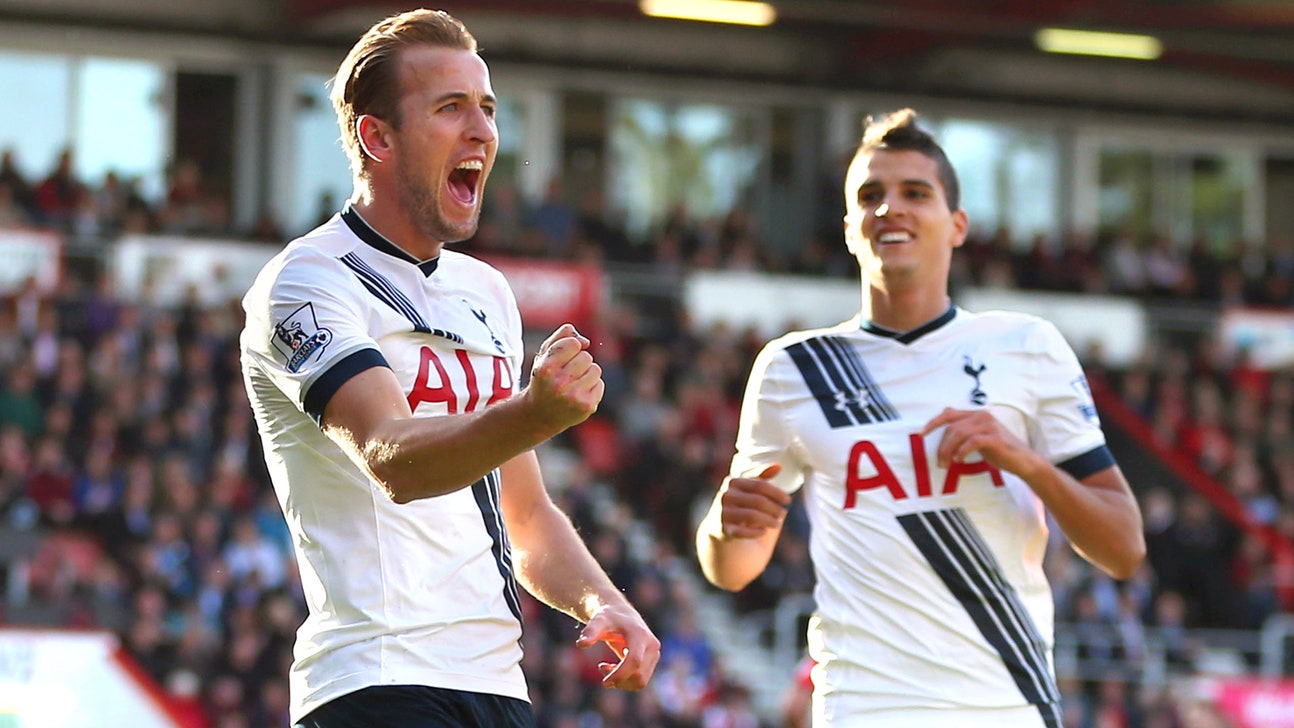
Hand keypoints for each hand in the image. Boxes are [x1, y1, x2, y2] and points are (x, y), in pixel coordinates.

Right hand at [525, 323, 603, 431]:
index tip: (563, 358)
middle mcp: (559, 384)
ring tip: (573, 384)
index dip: (571, 348)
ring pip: (595, 369)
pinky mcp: (587, 406)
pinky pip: (600, 384)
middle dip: (579, 362)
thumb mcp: (545, 355)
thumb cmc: (545, 378)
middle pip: (586, 356)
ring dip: (587, 374)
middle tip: (567, 374)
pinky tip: (579, 394)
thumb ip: (562, 337)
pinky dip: (592, 387)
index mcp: (546, 368)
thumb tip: (585, 341)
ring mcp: (574, 396)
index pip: (573, 343)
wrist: (541, 415)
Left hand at [575, 604, 660, 690]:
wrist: (619, 613)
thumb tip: (581, 643)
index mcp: (641, 635)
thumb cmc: (607, 616)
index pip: (634, 661)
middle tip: (601, 668)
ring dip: (622, 681)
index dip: (620, 674)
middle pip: (639, 675)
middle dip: (618, 678)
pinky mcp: (652, 660)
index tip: (604, 682)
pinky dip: (625, 680)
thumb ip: (591, 631)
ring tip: (606, 668)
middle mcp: (652, 645)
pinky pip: (640, 680)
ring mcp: (654, 654)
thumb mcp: (598, 621)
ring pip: (641, 681)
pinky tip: (613, 668)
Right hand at [716, 464, 789, 539]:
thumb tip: (778, 466)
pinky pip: (742, 532)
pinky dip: (755, 532)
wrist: (718, 525)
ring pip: (752, 516)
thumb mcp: (749, 488)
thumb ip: (762, 477)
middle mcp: (725, 495)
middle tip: (783, 514)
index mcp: (732, 481)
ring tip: (777, 524)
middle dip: (774, 508)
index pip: (760, 485)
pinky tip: (763, 531)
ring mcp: (722, 512)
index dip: (776, 493)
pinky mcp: (722, 529)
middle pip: (758, 501)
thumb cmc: (740, 503)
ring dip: (768, 520)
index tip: (788, 500)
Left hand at [921, 407, 1042, 476]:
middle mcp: (982, 416)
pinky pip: (972, 442)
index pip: (949, 414)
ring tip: (947, 464)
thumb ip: (964, 431)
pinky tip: (959, 460)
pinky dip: (963, 451)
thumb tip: (944, 425)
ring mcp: (990, 426)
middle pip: (952, 427)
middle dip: (942, 446)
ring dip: (949, 450)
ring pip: (959, 434)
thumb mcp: (979, 438)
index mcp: (976, 415)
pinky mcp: (996, 438)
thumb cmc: (1000, 451)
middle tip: (940, 463)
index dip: (933, 422)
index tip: (920, 434)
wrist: (1024, 461)